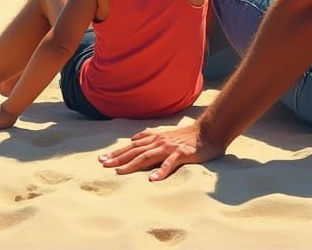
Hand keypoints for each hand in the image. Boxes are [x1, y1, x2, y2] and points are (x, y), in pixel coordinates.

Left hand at [98, 122, 224, 181]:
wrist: (208, 132)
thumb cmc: (187, 137)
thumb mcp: (165, 135)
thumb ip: (151, 138)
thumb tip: (134, 140)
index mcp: (155, 138)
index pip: (132, 146)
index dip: (117, 152)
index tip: (102, 159)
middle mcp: (159, 142)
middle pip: (135, 151)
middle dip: (118, 158)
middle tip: (103, 165)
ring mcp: (170, 147)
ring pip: (147, 156)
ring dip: (132, 164)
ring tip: (120, 172)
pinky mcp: (181, 154)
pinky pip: (170, 163)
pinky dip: (161, 171)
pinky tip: (152, 179)